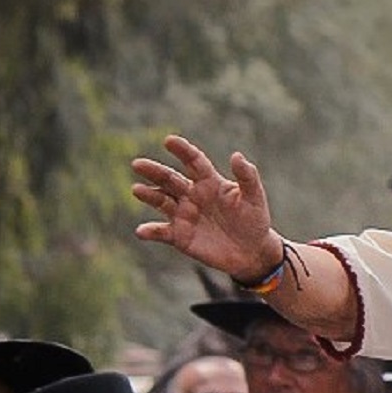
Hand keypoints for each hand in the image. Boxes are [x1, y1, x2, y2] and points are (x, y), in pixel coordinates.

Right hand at [132, 134, 284, 279]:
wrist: (252, 251)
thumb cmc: (254, 220)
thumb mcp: (254, 198)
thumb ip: (247, 177)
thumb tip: (237, 155)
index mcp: (209, 181)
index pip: (193, 161)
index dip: (182, 150)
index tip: (169, 140)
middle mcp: (191, 194)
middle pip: (170, 179)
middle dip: (154, 171)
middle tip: (138, 164)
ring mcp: (183, 214)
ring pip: (161, 201)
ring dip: (149, 195)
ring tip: (137, 189)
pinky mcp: (179, 235)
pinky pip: (162, 232)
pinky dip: (151, 231)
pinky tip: (142, 231)